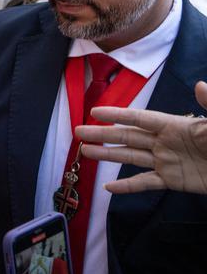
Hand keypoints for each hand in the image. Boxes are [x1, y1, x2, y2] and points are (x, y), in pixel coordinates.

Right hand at [76, 81, 206, 194]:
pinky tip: (109, 189)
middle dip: (102, 134)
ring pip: (130, 157)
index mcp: (176, 126)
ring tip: (85, 152)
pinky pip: (145, 183)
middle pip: (128, 136)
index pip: (140, 118)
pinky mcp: (173, 181)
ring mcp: (167, 161)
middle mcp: (166, 142)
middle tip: (78, 131)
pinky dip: (127, 186)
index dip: (118, 114)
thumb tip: (199, 85)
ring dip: (108, 155)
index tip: (95, 111)